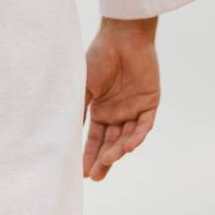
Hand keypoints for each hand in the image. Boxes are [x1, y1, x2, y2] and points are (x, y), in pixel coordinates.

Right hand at [83, 17, 159, 181]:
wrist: (122, 37)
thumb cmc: (98, 58)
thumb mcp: (82, 88)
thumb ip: (77, 111)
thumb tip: (65, 137)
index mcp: (100, 110)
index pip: (94, 139)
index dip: (88, 155)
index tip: (81, 173)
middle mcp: (117, 112)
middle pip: (110, 143)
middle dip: (103, 160)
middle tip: (96, 177)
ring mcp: (134, 108)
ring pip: (126, 137)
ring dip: (118, 150)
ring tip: (107, 161)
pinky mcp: (150, 102)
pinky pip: (144, 124)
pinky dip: (137, 136)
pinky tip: (128, 147)